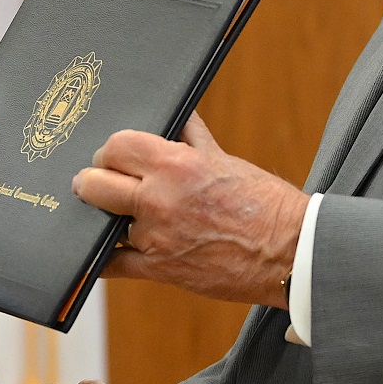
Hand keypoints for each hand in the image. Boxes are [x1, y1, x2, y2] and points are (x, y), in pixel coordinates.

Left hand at [72, 113, 308, 305]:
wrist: (291, 252)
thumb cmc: (265, 204)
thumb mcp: (225, 160)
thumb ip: (193, 137)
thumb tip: (179, 114)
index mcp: (176, 164)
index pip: (116, 146)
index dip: (109, 151)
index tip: (111, 158)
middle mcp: (159, 198)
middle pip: (93, 182)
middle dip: (92, 181)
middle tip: (98, 184)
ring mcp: (156, 236)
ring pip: (101, 223)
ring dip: (104, 219)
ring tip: (111, 216)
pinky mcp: (160, 269)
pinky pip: (113, 265)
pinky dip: (102, 260)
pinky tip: (99, 253)